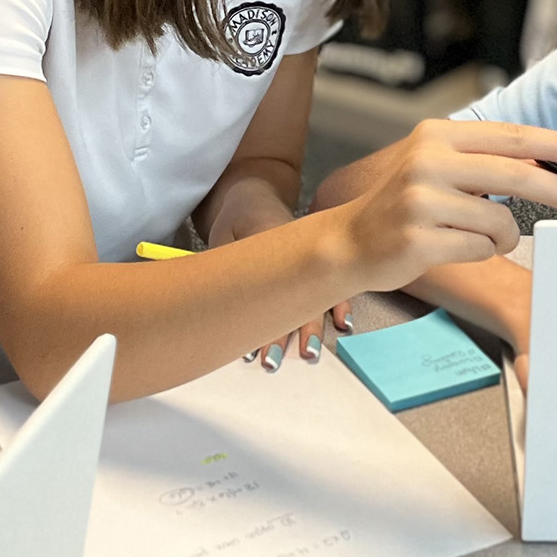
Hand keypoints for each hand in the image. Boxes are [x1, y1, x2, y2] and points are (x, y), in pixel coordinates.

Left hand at [205, 184, 347, 367]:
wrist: (256, 194)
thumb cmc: (237, 219)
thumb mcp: (222, 236)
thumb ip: (222, 266)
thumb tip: (213, 303)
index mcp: (267, 242)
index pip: (268, 288)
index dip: (260, 323)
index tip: (251, 351)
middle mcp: (295, 252)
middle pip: (294, 299)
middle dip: (284, 335)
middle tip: (273, 362)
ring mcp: (310, 257)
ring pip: (316, 296)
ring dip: (312, 327)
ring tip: (309, 353)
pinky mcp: (318, 262)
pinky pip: (334, 284)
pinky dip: (340, 304)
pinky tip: (344, 323)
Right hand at [324, 118, 556, 298]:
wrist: (349, 241)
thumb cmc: (402, 205)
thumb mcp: (438, 167)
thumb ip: (485, 161)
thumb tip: (548, 161)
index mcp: (436, 135)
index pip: (512, 136)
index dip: (555, 147)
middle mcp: (428, 161)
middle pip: (518, 174)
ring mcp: (422, 200)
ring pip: (502, 220)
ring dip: (503, 236)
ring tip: (478, 237)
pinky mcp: (420, 239)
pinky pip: (481, 249)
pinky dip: (481, 252)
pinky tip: (455, 247)